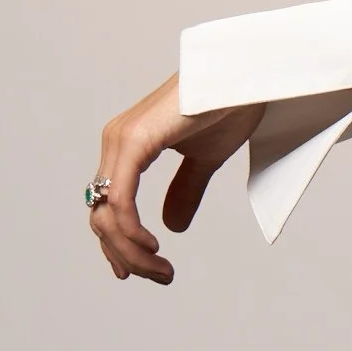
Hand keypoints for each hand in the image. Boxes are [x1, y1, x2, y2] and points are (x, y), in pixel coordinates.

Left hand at [89, 73, 263, 283]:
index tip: (143, 270)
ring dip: (130, 251)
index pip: (108, 206)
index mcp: (129, 144)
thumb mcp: (206, 159)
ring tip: (161, 269)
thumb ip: (185, 189)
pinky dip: (131, 231)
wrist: (250, 74)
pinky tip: (152, 247)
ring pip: (107, 214)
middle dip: (125, 255)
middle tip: (158, 276)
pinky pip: (119, 201)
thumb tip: (170, 226)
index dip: (120, 244)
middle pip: (102, 216)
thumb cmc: (232, 103)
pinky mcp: (133, 142)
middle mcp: (116, 141)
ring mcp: (120, 140)